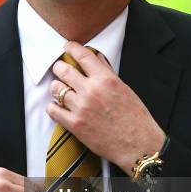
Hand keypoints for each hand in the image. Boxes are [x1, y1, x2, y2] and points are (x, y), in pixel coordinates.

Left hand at [47, 42, 164, 175]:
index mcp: (106, 79)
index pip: (82, 56)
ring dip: (56, 88)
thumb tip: (96, 58)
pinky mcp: (75, 124)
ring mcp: (81, 108)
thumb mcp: (124, 88)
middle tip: (60, 69)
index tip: (67, 47)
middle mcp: (91, 91)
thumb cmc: (134, 117)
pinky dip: (53, 107)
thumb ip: (107, 72)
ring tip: (61, 90)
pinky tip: (59, 107)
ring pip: (56, 89)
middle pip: (63, 70)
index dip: (71, 48)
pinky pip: (53, 110)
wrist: (137, 144)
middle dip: (59, 68)